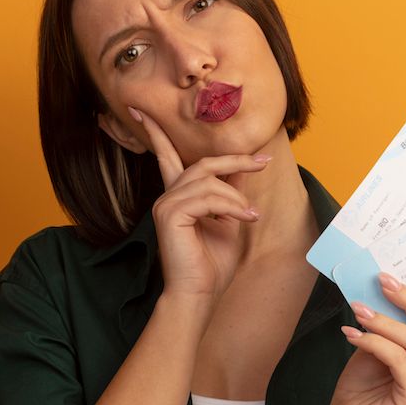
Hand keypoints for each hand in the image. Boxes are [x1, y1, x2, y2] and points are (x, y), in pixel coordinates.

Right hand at [130, 106, 268, 306]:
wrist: (199, 295)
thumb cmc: (213, 265)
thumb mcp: (229, 221)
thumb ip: (231, 194)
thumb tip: (245, 166)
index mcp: (178, 197)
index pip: (166, 155)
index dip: (156, 131)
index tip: (141, 109)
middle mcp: (168, 196)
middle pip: (203, 163)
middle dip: (235, 160)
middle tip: (263, 162)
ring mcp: (166, 204)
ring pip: (208, 180)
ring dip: (236, 197)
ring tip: (250, 217)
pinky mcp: (169, 214)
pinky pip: (207, 196)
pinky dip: (230, 206)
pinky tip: (243, 219)